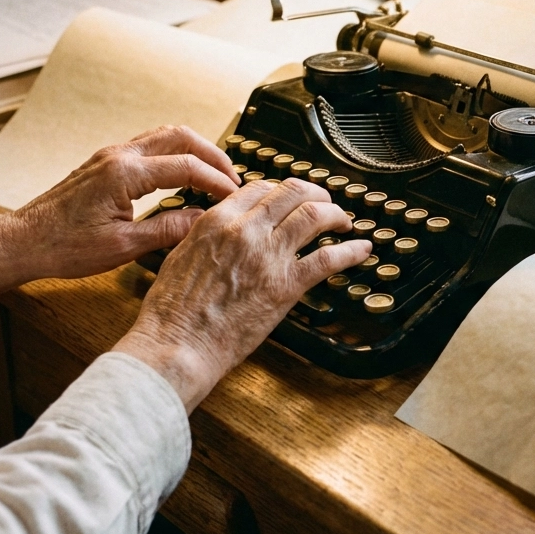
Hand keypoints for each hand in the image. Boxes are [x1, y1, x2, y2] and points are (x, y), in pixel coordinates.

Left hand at [0, 126, 240, 301]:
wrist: (22, 242)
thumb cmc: (64, 247)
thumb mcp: (122, 246)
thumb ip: (168, 230)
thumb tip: (203, 221)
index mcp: (124, 174)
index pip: (186, 166)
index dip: (217, 180)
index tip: (235, 196)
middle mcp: (119, 156)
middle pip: (181, 137)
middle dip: (213, 155)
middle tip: (233, 179)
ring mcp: (111, 155)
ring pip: (166, 135)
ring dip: (196, 150)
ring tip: (214, 173)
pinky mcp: (105, 162)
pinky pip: (150, 145)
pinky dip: (176, 153)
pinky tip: (184, 174)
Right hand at [115, 178, 371, 411]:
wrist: (176, 345)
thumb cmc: (172, 311)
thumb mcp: (179, 256)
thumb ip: (204, 236)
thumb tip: (217, 230)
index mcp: (218, 221)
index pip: (260, 188)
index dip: (281, 191)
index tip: (290, 199)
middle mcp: (246, 230)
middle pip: (293, 193)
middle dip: (315, 193)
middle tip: (325, 202)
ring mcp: (269, 255)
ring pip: (314, 216)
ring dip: (335, 213)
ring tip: (344, 220)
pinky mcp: (286, 285)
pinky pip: (328, 258)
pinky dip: (351, 251)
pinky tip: (362, 249)